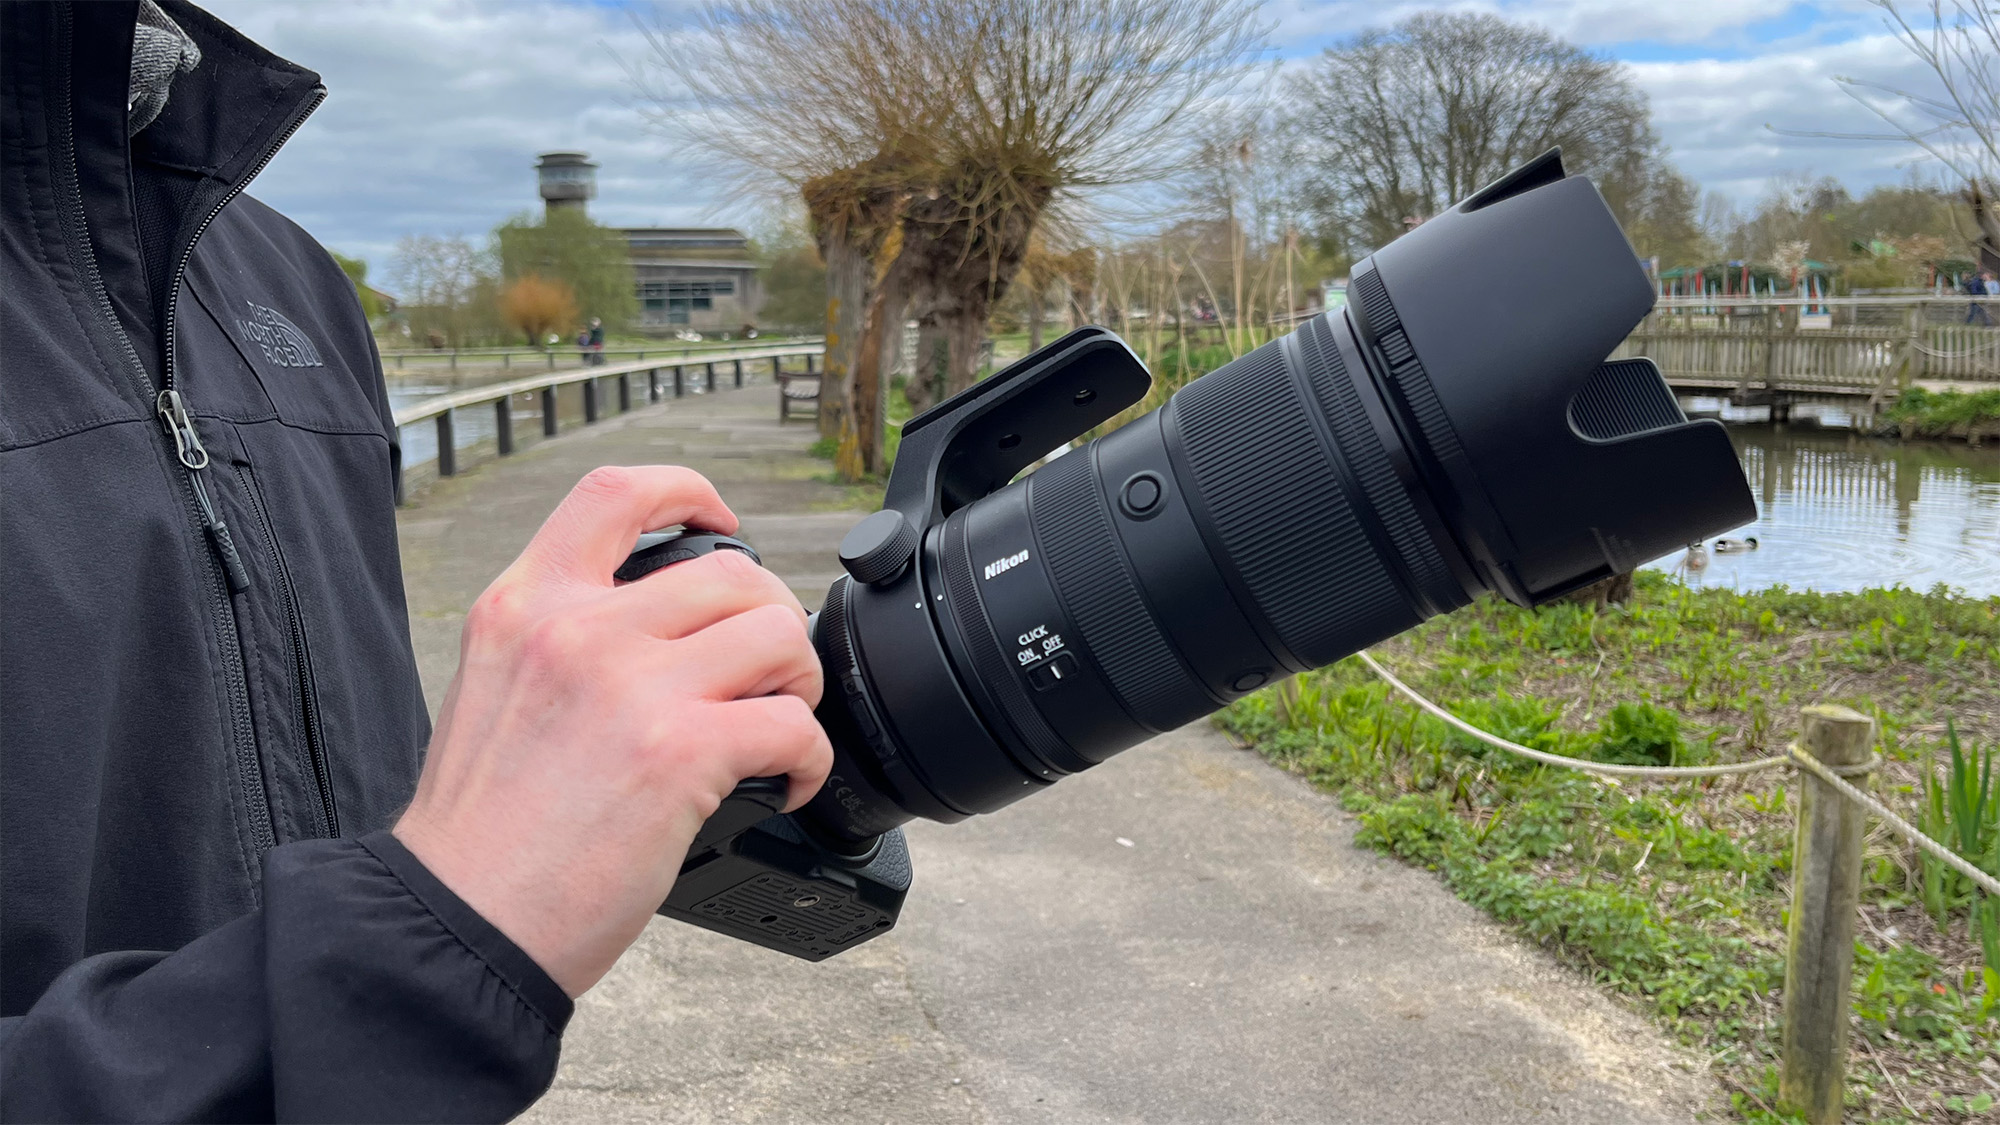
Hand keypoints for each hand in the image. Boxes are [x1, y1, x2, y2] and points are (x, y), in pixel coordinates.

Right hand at [393, 466, 830, 996]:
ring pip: (776, 632)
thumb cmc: (480, 833)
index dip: (688, 491)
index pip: (616, 494)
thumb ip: (561, 641)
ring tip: (779, 721)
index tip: (722, 522)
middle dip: (771, 618)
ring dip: (799, 680)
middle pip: (731, 572)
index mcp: (525, 605)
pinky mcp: (679, 753)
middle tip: (766, 673)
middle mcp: (577, 629)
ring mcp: (631, 687)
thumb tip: (653, 631)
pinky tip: (786, 783)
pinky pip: (793, 724)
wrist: (457, 921)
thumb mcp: (494, 688)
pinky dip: (810, 756)